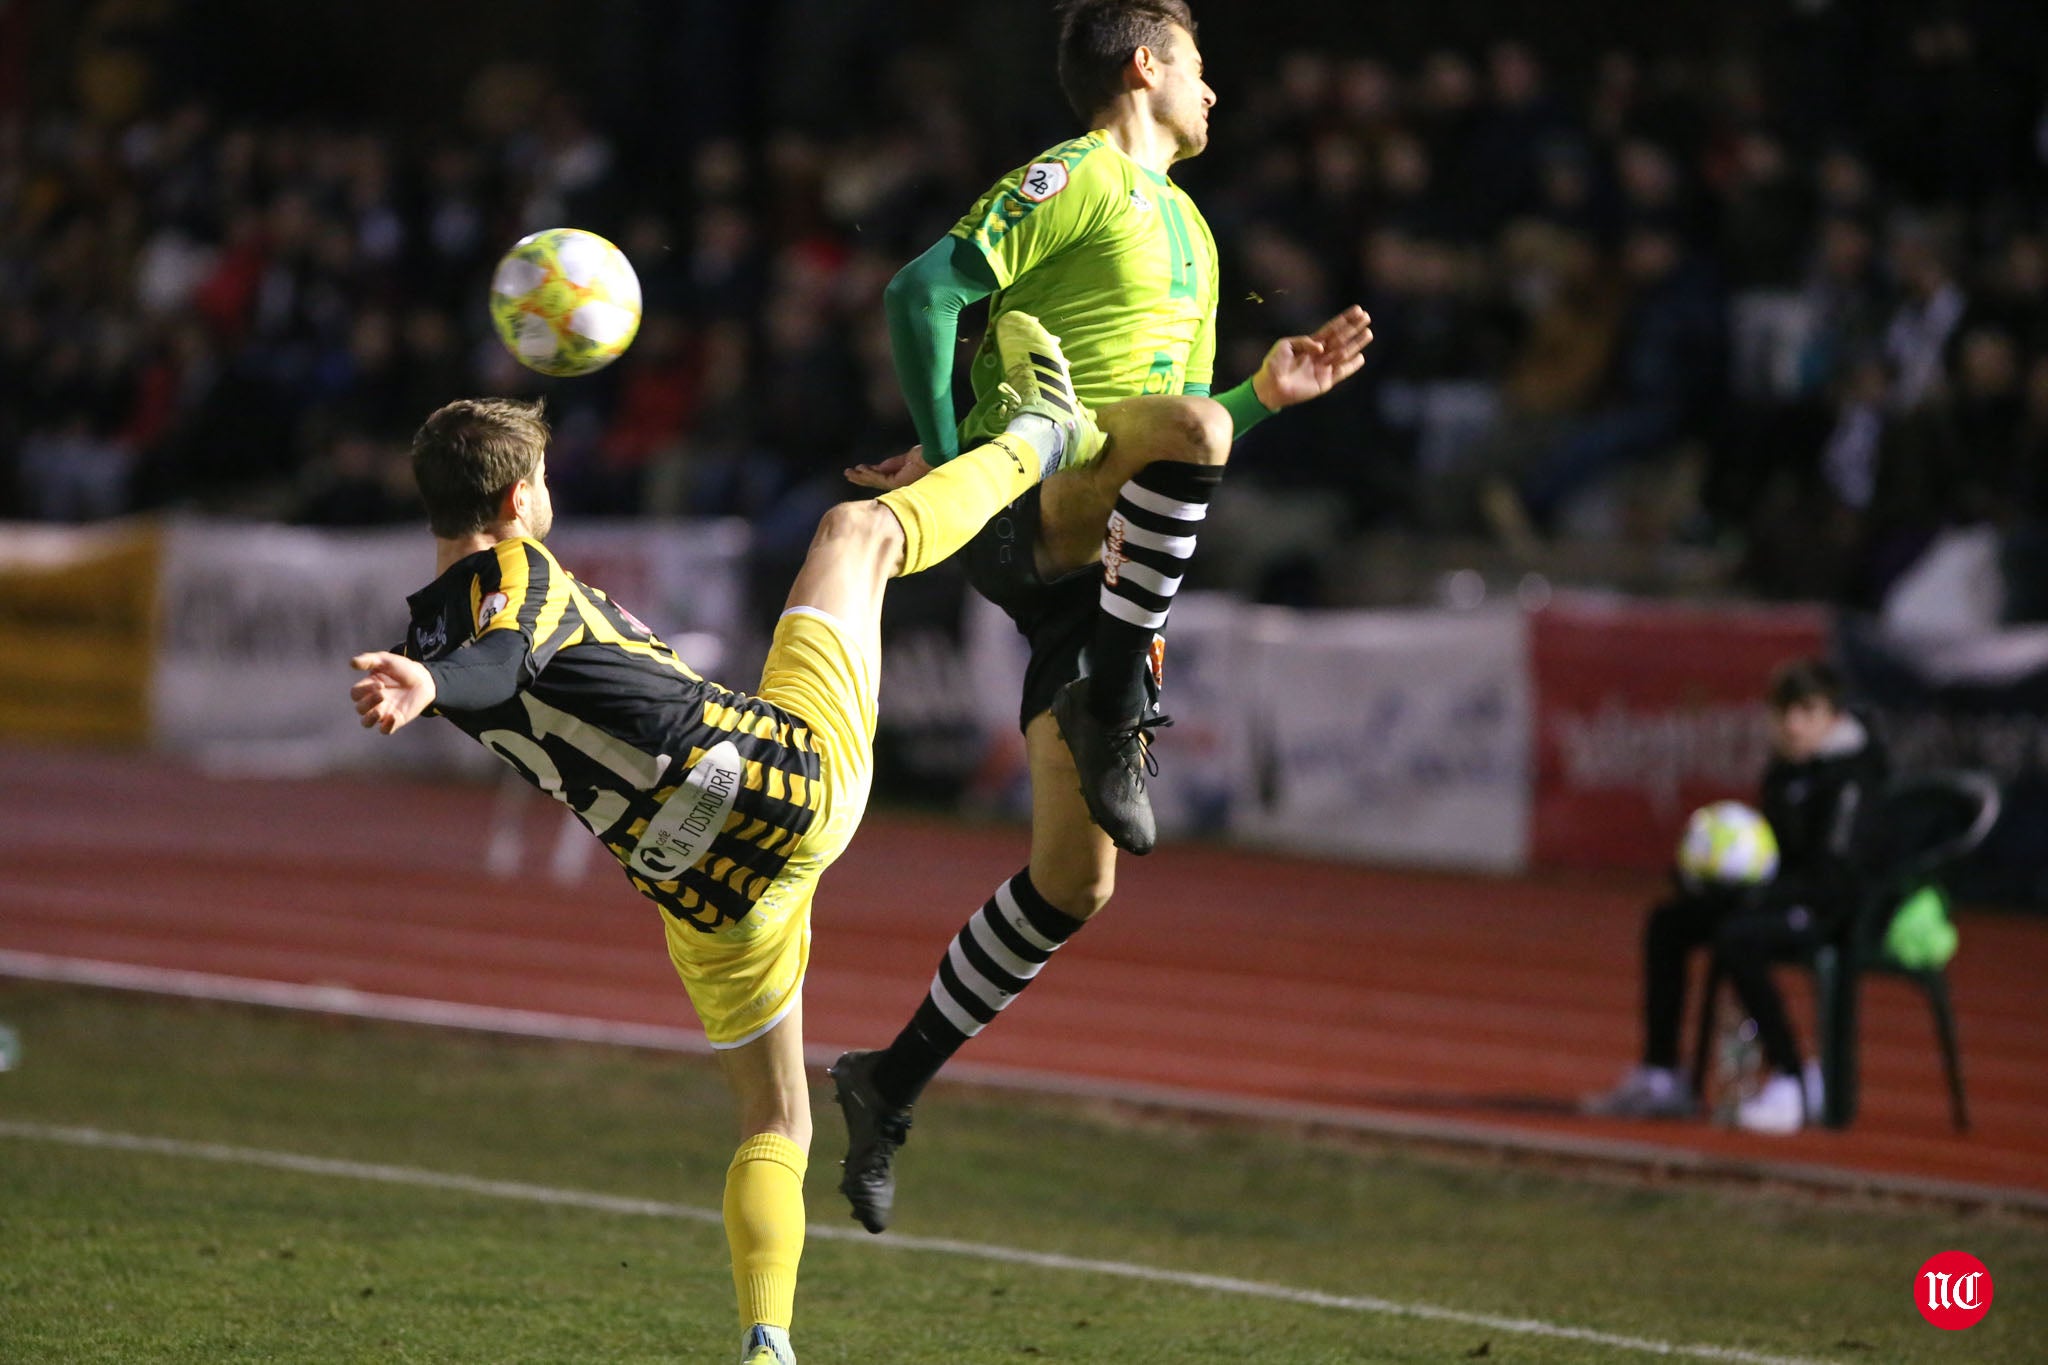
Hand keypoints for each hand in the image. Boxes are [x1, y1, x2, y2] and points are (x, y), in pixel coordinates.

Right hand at [350, 651, 435, 734]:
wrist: (424, 679)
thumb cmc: (402, 669)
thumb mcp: (385, 660)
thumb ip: (368, 660)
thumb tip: (352, 663)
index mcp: (367, 688)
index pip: (355, 694)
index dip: (364, 691)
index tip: (381, 684)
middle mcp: (372, 701)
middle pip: (360, 708)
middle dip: (368, 702)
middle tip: (382, 694)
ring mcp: (383, 712)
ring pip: (367, 722)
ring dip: (370, 719)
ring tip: (379, 712)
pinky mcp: (395, 720)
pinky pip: (385, 730)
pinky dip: (386, 727)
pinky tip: (393, 717)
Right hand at [844, 445, 933, 490]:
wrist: (939, 454)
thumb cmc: (930, 456)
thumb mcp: (909, 457)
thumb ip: (894, 463)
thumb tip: (879, 467)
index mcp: (906, 477)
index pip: (886, 477)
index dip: (873, 472)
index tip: (861, 468)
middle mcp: (903, 483)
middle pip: (878, 481)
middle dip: (863, 478)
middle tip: (849, 474)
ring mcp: (900, 484)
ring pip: (876, 481)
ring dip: (861, 477)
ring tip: (848, 473)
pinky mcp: (898, 482)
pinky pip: (879, 478)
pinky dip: (868, 474)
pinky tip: (859, 470)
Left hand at [1251, 305, 1373, 409]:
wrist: (1270, 387)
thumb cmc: (1274, 365)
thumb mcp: (1285, 345)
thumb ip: (1303, 342)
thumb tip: (1321, 347)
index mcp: (1311, 344)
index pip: (1332, 329)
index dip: (1345, 319)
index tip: (1357, 310)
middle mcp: (1320, 354)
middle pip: (1341, 338)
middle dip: (1354, 328)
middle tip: (1367, 317)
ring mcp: (1323, 368)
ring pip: (1344, 353)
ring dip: (1356, 344)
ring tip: (1368, 333)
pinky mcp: (1324, 382)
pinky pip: (1341, 372)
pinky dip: (1351, 366)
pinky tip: (1361, 357)